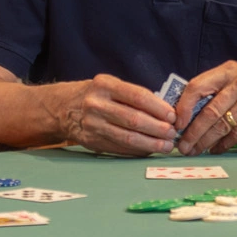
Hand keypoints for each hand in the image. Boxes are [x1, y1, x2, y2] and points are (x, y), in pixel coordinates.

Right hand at [53, 74, 178, 154]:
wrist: (62, 107)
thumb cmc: (96, 95)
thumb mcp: (110, 85)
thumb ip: (133, 96)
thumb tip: (164, 113)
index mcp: (104, 84)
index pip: (137, 96)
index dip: (158, 108)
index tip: (173, 116)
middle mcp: (96, 104)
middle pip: (134, 119)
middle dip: (157, 128)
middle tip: (172, 134)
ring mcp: (92, 124)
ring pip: (127, 137)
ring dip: (150, 143)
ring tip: (165, 146)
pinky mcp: (91, 141)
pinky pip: (119, 148)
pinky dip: (137, 151)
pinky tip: (149, 150)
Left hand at [175, 62, 236, 154]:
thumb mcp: (236, 79)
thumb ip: (214, 90)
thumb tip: (184, 114)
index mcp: (228, 70)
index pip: (197, 86)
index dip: (183, 106)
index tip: (176, 124)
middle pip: (209, 111)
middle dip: (192, 132)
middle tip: (182, 146)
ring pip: (221, 125)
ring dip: (205, 142)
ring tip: (195, 150)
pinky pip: (236, 134)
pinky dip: (223, 144)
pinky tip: (215, 149)